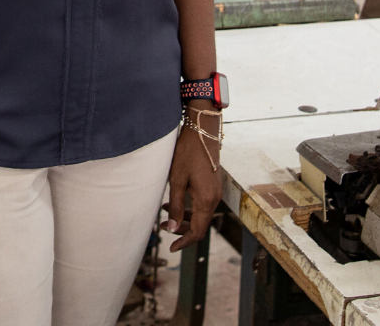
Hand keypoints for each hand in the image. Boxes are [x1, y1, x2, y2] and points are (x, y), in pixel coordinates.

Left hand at [162, 105, 221, 251]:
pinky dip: (189, 209)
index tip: (172, 248)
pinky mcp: (213, 185)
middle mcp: (214, 199)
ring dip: (184, 219)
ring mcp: (215, 192)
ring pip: (201, 215)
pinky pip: (202, 205)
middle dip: (182, 231)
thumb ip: (174, 206)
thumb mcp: (176, 180)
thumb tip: (172, 229)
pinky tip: (173, 202)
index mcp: (206, 200)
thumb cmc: (187, 153)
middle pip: (200, 225)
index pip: (197, 231)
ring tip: (164, 215)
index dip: (185, 241)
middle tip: (164, 229)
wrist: (202, 132)